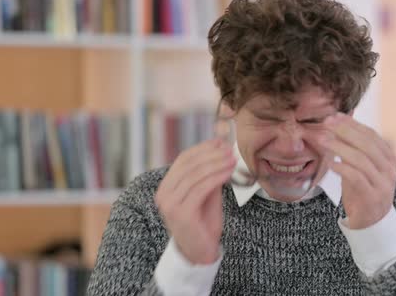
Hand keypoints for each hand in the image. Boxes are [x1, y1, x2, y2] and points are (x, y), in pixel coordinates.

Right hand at [155, 139, 235, 263]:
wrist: (200, 253)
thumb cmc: (204, 224)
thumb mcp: (207, 194)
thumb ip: (209, 175)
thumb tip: (220, 150)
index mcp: (166, 187)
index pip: (183, 160)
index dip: (202, 148)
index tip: (220, 142)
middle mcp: (164, 194)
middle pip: (188, 164)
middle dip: (211, 154)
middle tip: (229, 149)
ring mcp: (170, 204)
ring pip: (195, 175)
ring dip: (216, 164)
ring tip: (232, 159)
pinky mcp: (181, 213)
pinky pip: (201, 188)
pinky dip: (216, 177)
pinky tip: (229, 173)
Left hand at [320, 113, 395, 228]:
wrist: (372, 221)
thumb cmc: (363, 188)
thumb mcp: (360, 166)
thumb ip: (353, 148)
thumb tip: (334, 125)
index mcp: (388, 157)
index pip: (371, 134)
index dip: (352, 124)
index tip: (334, 116)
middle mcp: (389, 168)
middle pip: (367, 144)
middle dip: (345, 131)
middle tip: (327, 124)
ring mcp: (382, 183)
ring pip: (361, 159)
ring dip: (340, 147)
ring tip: (323, 141)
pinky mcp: (372, 197)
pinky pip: (356, 178)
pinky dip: (342, 168)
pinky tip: (330, 163)